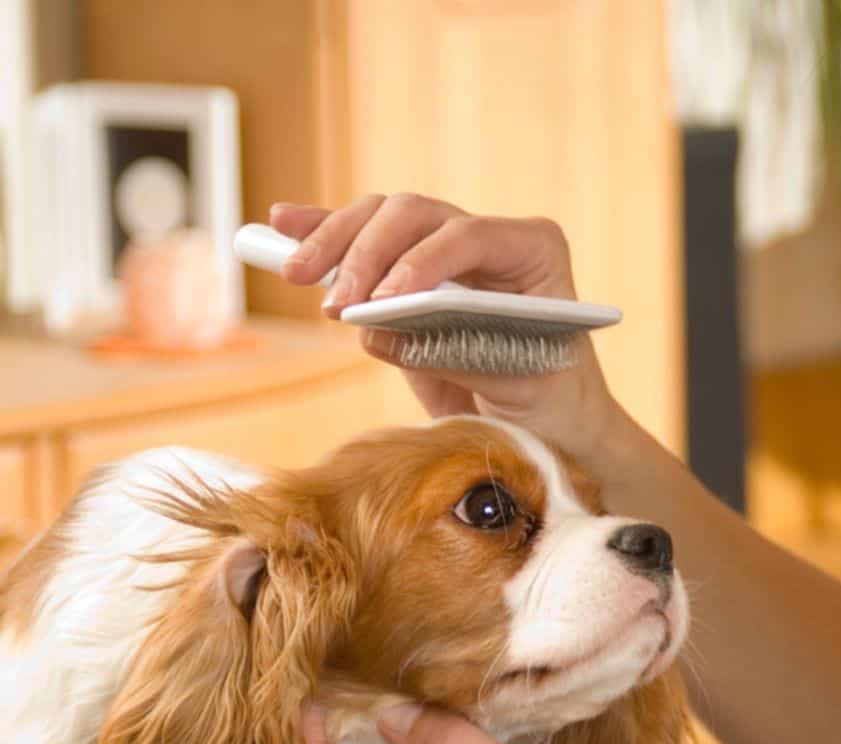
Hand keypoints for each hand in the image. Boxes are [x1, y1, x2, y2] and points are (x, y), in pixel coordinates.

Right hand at [269, 195, 622, 463]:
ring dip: (334, 242)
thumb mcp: (517, 383)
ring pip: (380, 219)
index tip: (383, 303)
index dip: (420, 262)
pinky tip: (282, 227)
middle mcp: (490, 238)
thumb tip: (376, 333)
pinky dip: (323, 234)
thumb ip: (452, 355)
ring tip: (297, 272)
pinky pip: (363, 242)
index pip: (467, 235)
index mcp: (533, 251)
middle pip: (413, 216)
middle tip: (337, 305)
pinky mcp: (410, 272)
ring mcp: (446, 250)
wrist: (549, 421)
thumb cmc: (549, 399)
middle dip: (367, 252)